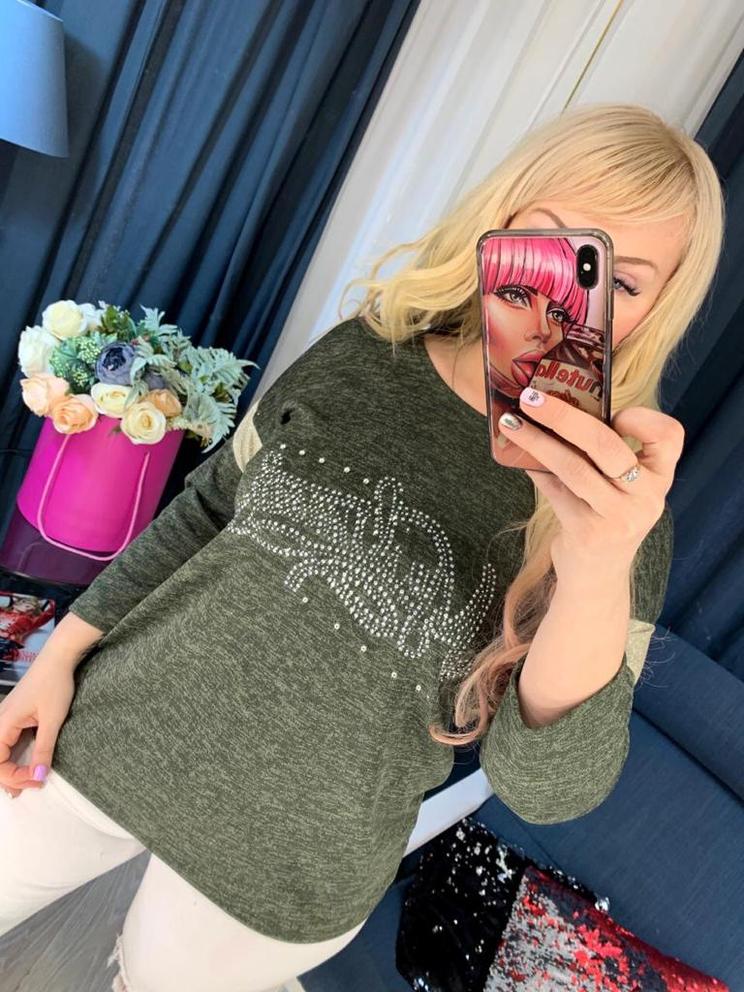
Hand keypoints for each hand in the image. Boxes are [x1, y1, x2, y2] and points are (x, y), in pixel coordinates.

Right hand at [0, 654, 75, 797]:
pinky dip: (13, 757)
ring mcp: (4, 720)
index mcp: (2, 725)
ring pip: (0, 753)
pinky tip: (24, 766)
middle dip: (11, 777)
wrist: (58, 658)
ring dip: (10, 770)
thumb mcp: (52, 720)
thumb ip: (44, 749)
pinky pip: (7, 743)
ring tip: (26, 783)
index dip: (15, 777)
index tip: (38, 779)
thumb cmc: (54, 685)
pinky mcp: (13, 717)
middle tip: (34, 784)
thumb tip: (38, 776)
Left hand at [500, 386, 683, 575]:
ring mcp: (619, 517)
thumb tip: (555, 406)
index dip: (643, 417)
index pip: (670, 435)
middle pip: (607, 445)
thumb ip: (604, 455)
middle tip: (531, 397)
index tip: (614, 413)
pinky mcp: (588, 532)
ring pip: (573, 466)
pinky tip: (516, 455)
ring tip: (510, 423)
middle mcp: (646, 498)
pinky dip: (534, 470)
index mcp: (659, 478)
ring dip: (536, 441)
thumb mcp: (619, 488)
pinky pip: (555, 490)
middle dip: (564, 416)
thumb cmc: (604, 519)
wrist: (596, 578)